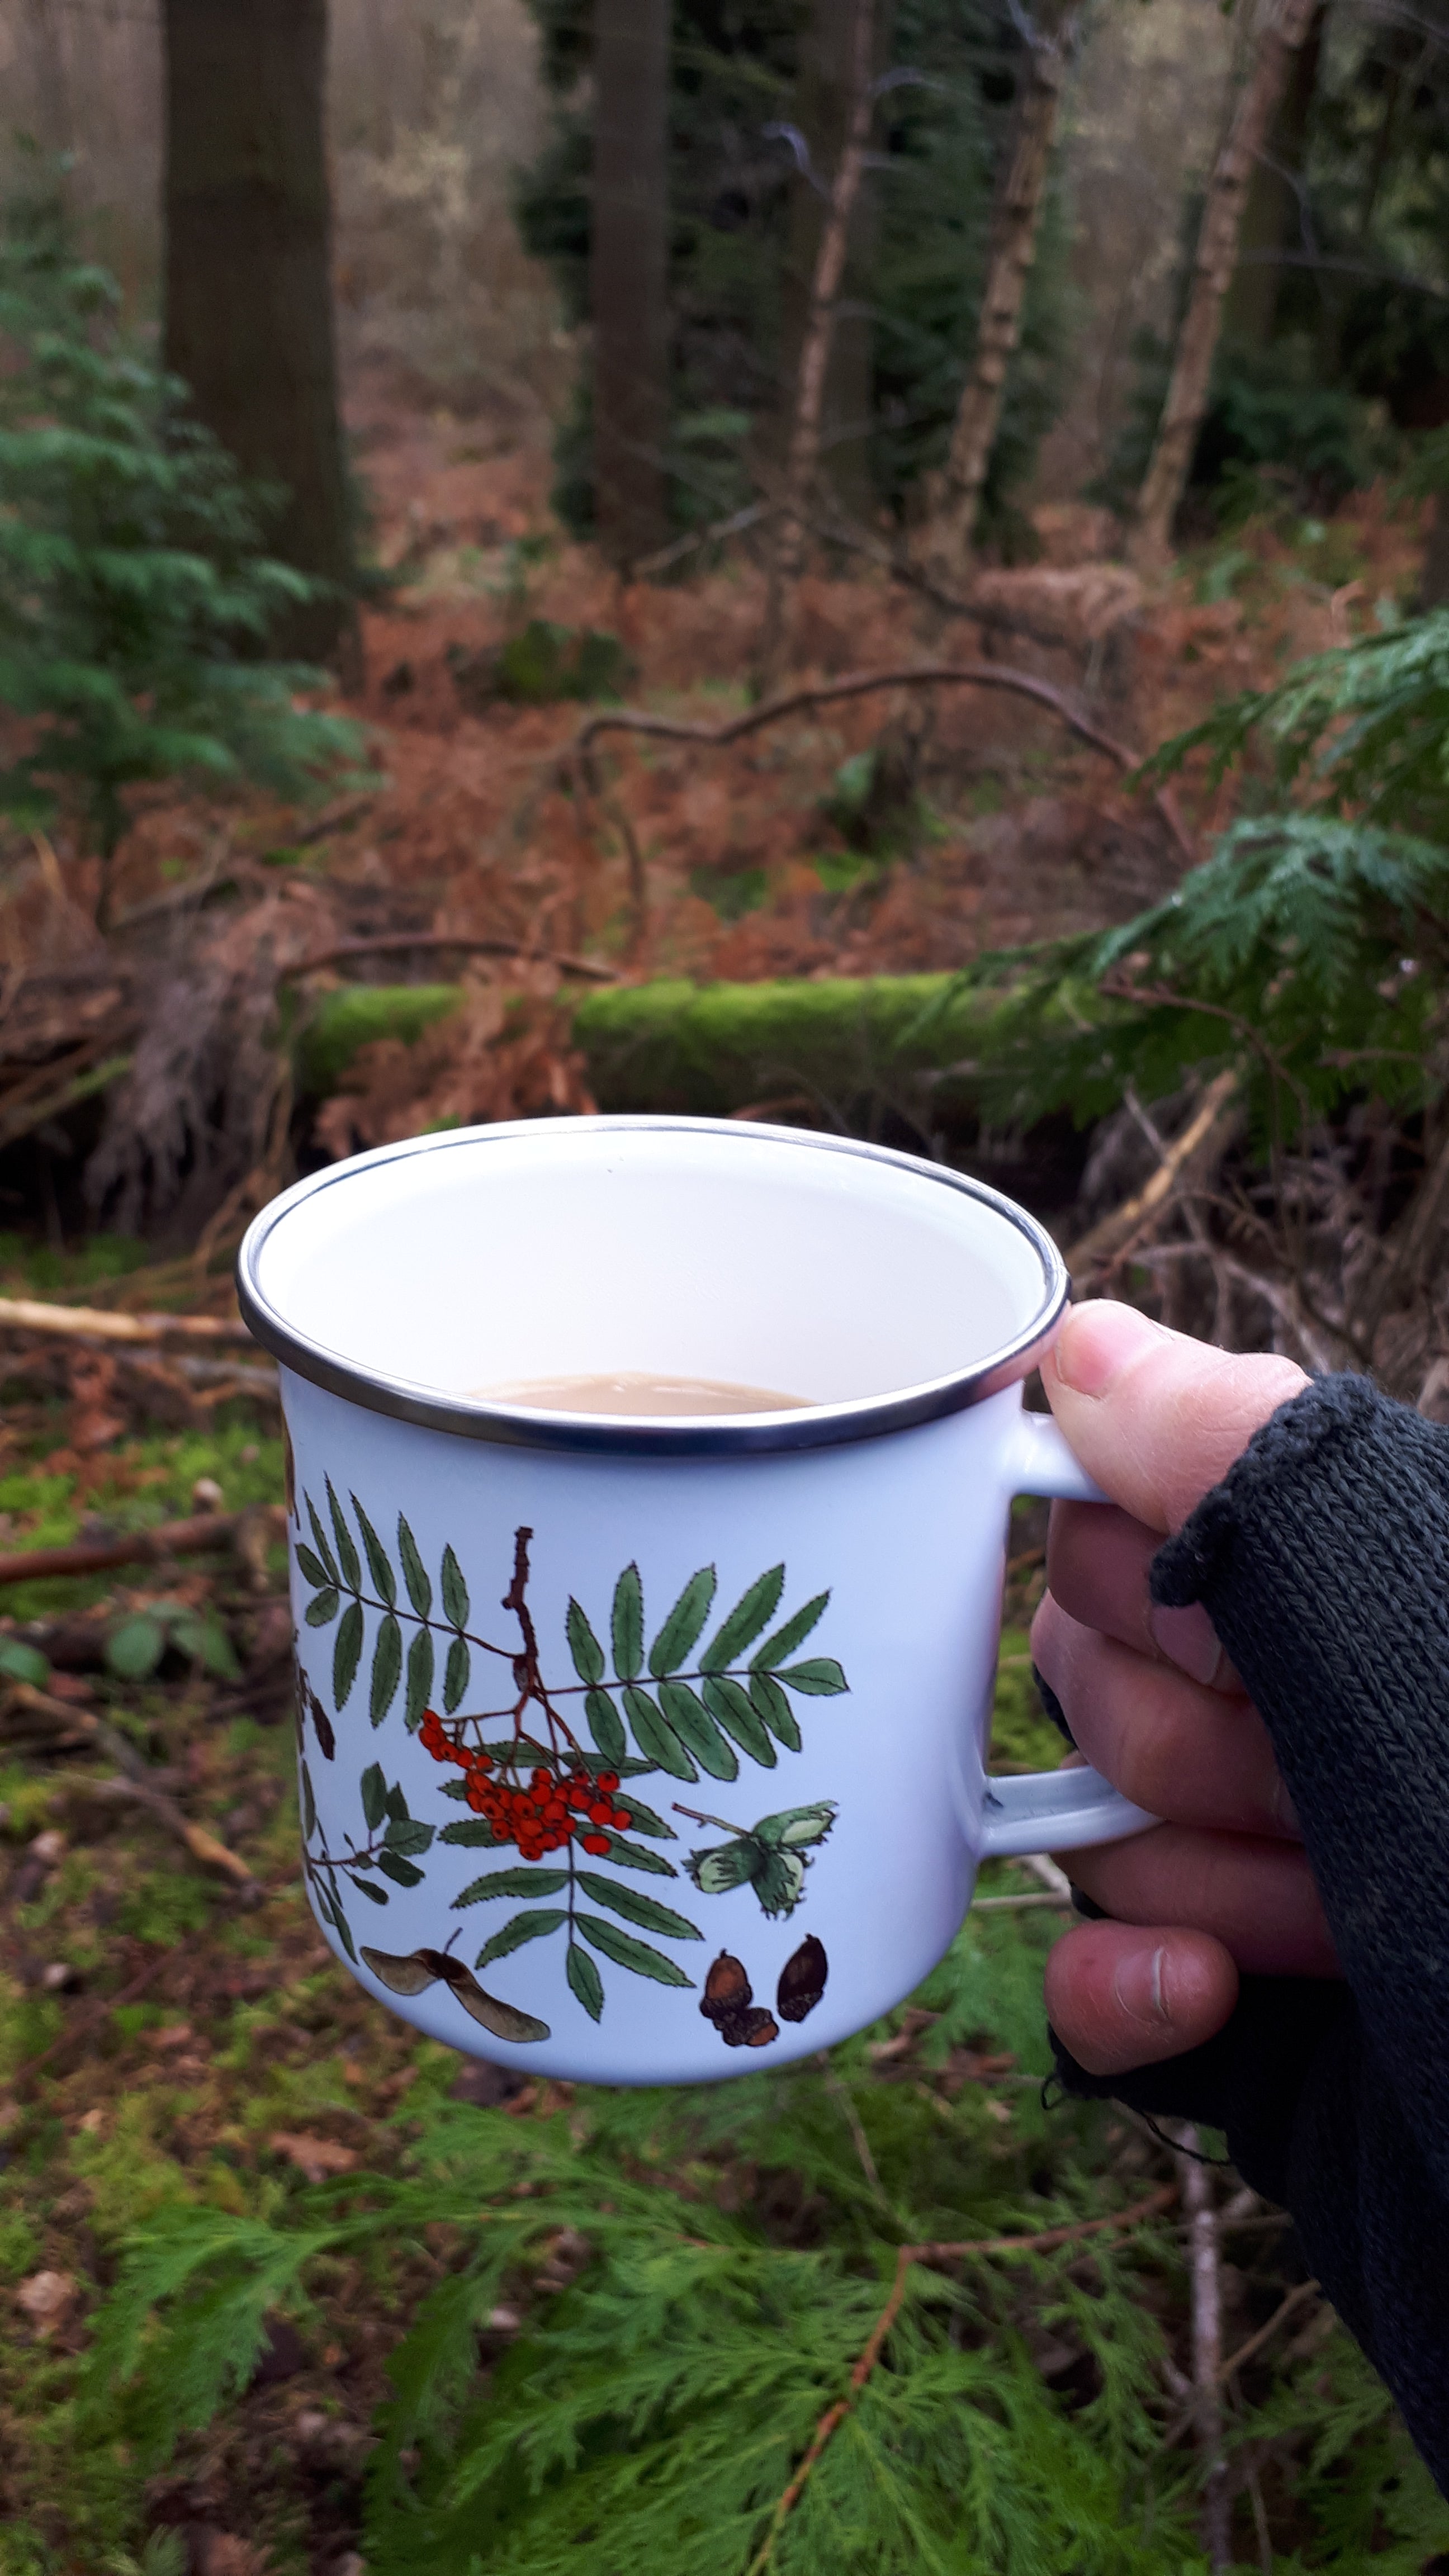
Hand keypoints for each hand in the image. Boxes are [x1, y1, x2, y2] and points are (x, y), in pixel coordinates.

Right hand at [1034, 1301, 1341, 2078]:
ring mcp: (1312, 1871)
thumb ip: (1261, 1486)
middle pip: (1110, 1656)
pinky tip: (1210, 2001)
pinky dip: (1128, 1990)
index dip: (1156, 1562)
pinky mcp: (1264, 2019)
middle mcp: (1358, 1707)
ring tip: (1342, 1936)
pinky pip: (1105, 1966)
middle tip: (1325, 1796)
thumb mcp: (1431, 1686)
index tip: (1219, 1624)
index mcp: (1404, 1581)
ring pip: (1102, 1813)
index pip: (1172, 1484)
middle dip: (1185, 1735)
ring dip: (1193, 1878)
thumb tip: (1086, 1344)